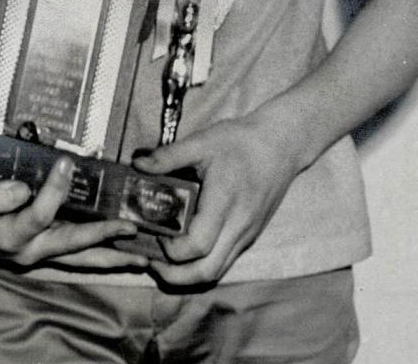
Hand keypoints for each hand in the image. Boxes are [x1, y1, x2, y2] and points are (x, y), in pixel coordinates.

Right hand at [0, 157, 147, 270]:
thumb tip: (20, 189)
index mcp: (9, 237)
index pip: (39, 215)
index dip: (53, 190)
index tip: (65, 162)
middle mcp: (29, 252)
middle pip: (72, 246)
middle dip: (103, 236)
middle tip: (129, 228)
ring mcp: (39, 255)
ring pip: (80, 258)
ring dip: (111, 257)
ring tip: (142, 258)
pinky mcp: (44, 251)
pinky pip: (77, 256)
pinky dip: (99, 255)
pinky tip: (121, 253)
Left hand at [134, 110, 301, 285]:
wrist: (279, 146)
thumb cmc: (238, 142)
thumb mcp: (200, 142)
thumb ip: (168, 156)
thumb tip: (137, 164)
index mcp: (224, 203)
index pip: (198, 245)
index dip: (171, 250)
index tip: (153, 235)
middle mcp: (238, 227)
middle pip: (207, 271)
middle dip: (175, 275)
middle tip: (151, 261)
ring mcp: (246, 235)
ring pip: (218, 271)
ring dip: (188, 274)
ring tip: (162, 260)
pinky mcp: (249, 236)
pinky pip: (225, 261)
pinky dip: (202, 265)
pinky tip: (184, 250)